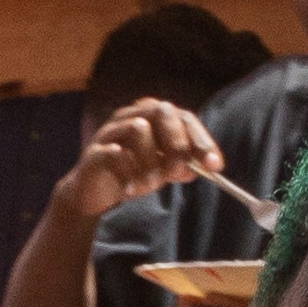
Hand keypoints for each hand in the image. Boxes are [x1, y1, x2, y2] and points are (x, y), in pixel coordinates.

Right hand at [54, 97, 230, 222]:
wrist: (93, 194)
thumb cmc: (132, 175)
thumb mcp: (163, 169)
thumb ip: (183, 164)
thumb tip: (206, 166)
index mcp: (152, 116)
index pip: (184, 117)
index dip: (201, 140)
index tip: (214, 166)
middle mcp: (131, 115)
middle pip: (161, 113)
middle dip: (176, 144)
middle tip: (179, 173)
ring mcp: (111, 131)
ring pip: (138, 129)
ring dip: (150, 161)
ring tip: (149, 186)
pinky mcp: (94, 151)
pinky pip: (115, 153)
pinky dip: (128, 172)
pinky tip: (130, 190)